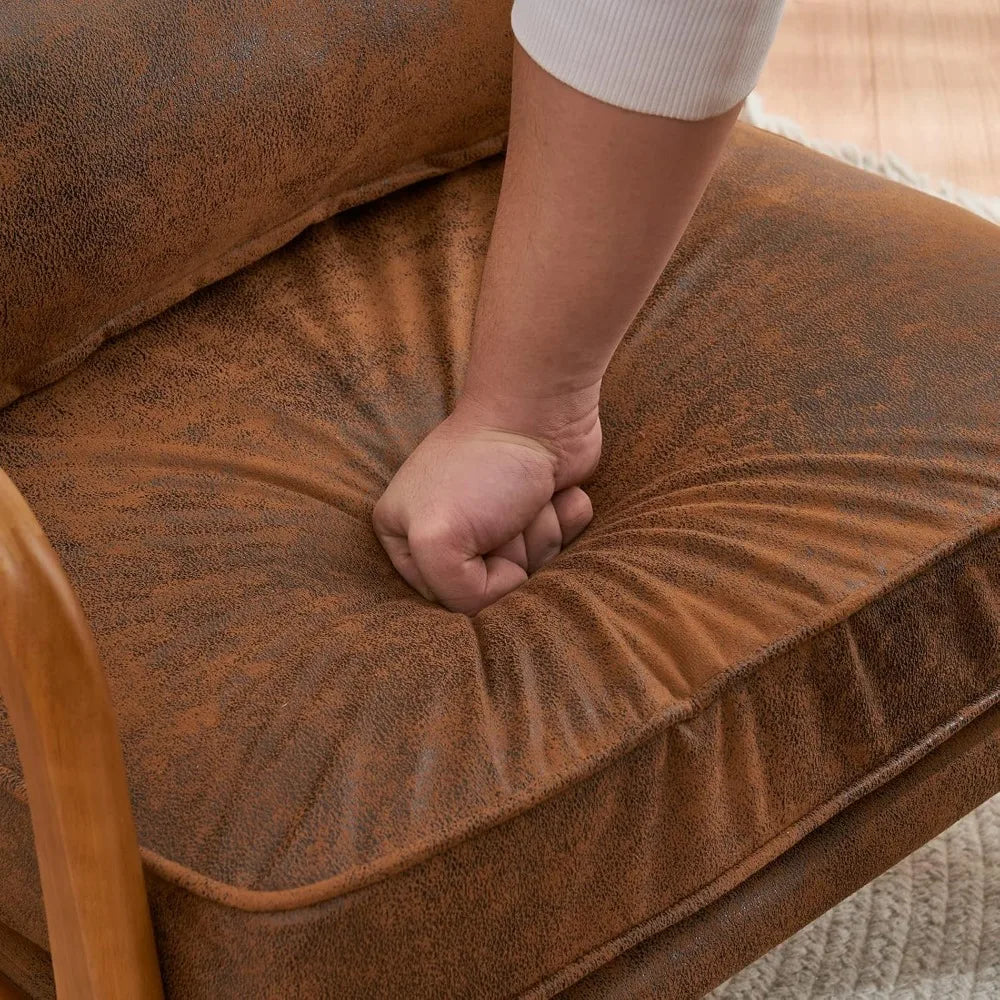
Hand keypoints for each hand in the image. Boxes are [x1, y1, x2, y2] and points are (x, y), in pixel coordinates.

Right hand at [373, 395, 600, 613]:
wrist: (539, 408)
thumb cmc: (483, 466)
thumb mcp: (437, 539)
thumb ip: (452, 593)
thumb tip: (504, 596)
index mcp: (404, 536)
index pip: (447, 600)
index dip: (475, 581)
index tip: (477, 542)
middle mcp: (447, 530)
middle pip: (495, 587)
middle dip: (514, 555)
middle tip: (505, 514)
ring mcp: (497, 520)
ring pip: (534, 567)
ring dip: (542, 534)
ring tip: (529, 497)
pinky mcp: (540, 508)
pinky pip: (566, 542)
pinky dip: (568, 518)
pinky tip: (555, 489)